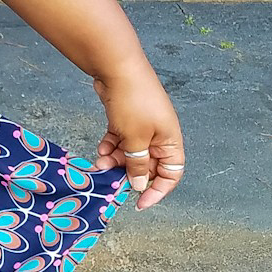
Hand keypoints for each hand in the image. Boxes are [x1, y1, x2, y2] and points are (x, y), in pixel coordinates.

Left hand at [91, 59, 184, 210]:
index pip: (172, 174)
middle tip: (111, 179)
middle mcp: (159, 136)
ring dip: (115, 161)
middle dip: (129, 173)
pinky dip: (110, 146)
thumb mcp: (135, 139)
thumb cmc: (133, 102)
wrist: (117, 68)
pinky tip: (100, 149)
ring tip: (100, 163)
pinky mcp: (126, 120)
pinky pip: (120, 141)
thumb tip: (140, 185)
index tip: (140, 203)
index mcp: (170, 141)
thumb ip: (138, 164)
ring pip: (130, 154)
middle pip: (147, 165)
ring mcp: (142, 126)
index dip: (158, 190)